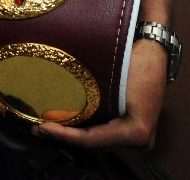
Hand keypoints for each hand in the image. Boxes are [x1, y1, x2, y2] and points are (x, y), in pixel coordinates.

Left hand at [32, 38, 167, 147]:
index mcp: (136, 131)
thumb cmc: (133, 58)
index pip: (91, 139)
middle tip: (36, 127)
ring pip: (97, 138)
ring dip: (71, 131)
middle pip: (93, 142)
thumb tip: (47, 99)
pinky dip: (82, 126)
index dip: (63, 135)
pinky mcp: (131, 129)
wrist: (153, 47)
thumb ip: (82, 93)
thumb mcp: (108, 76)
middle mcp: (140, 140)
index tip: (40, 127)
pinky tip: (61, 120)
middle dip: (63, 135)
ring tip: (43, 124)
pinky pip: (102, 131)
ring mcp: (138, 137)